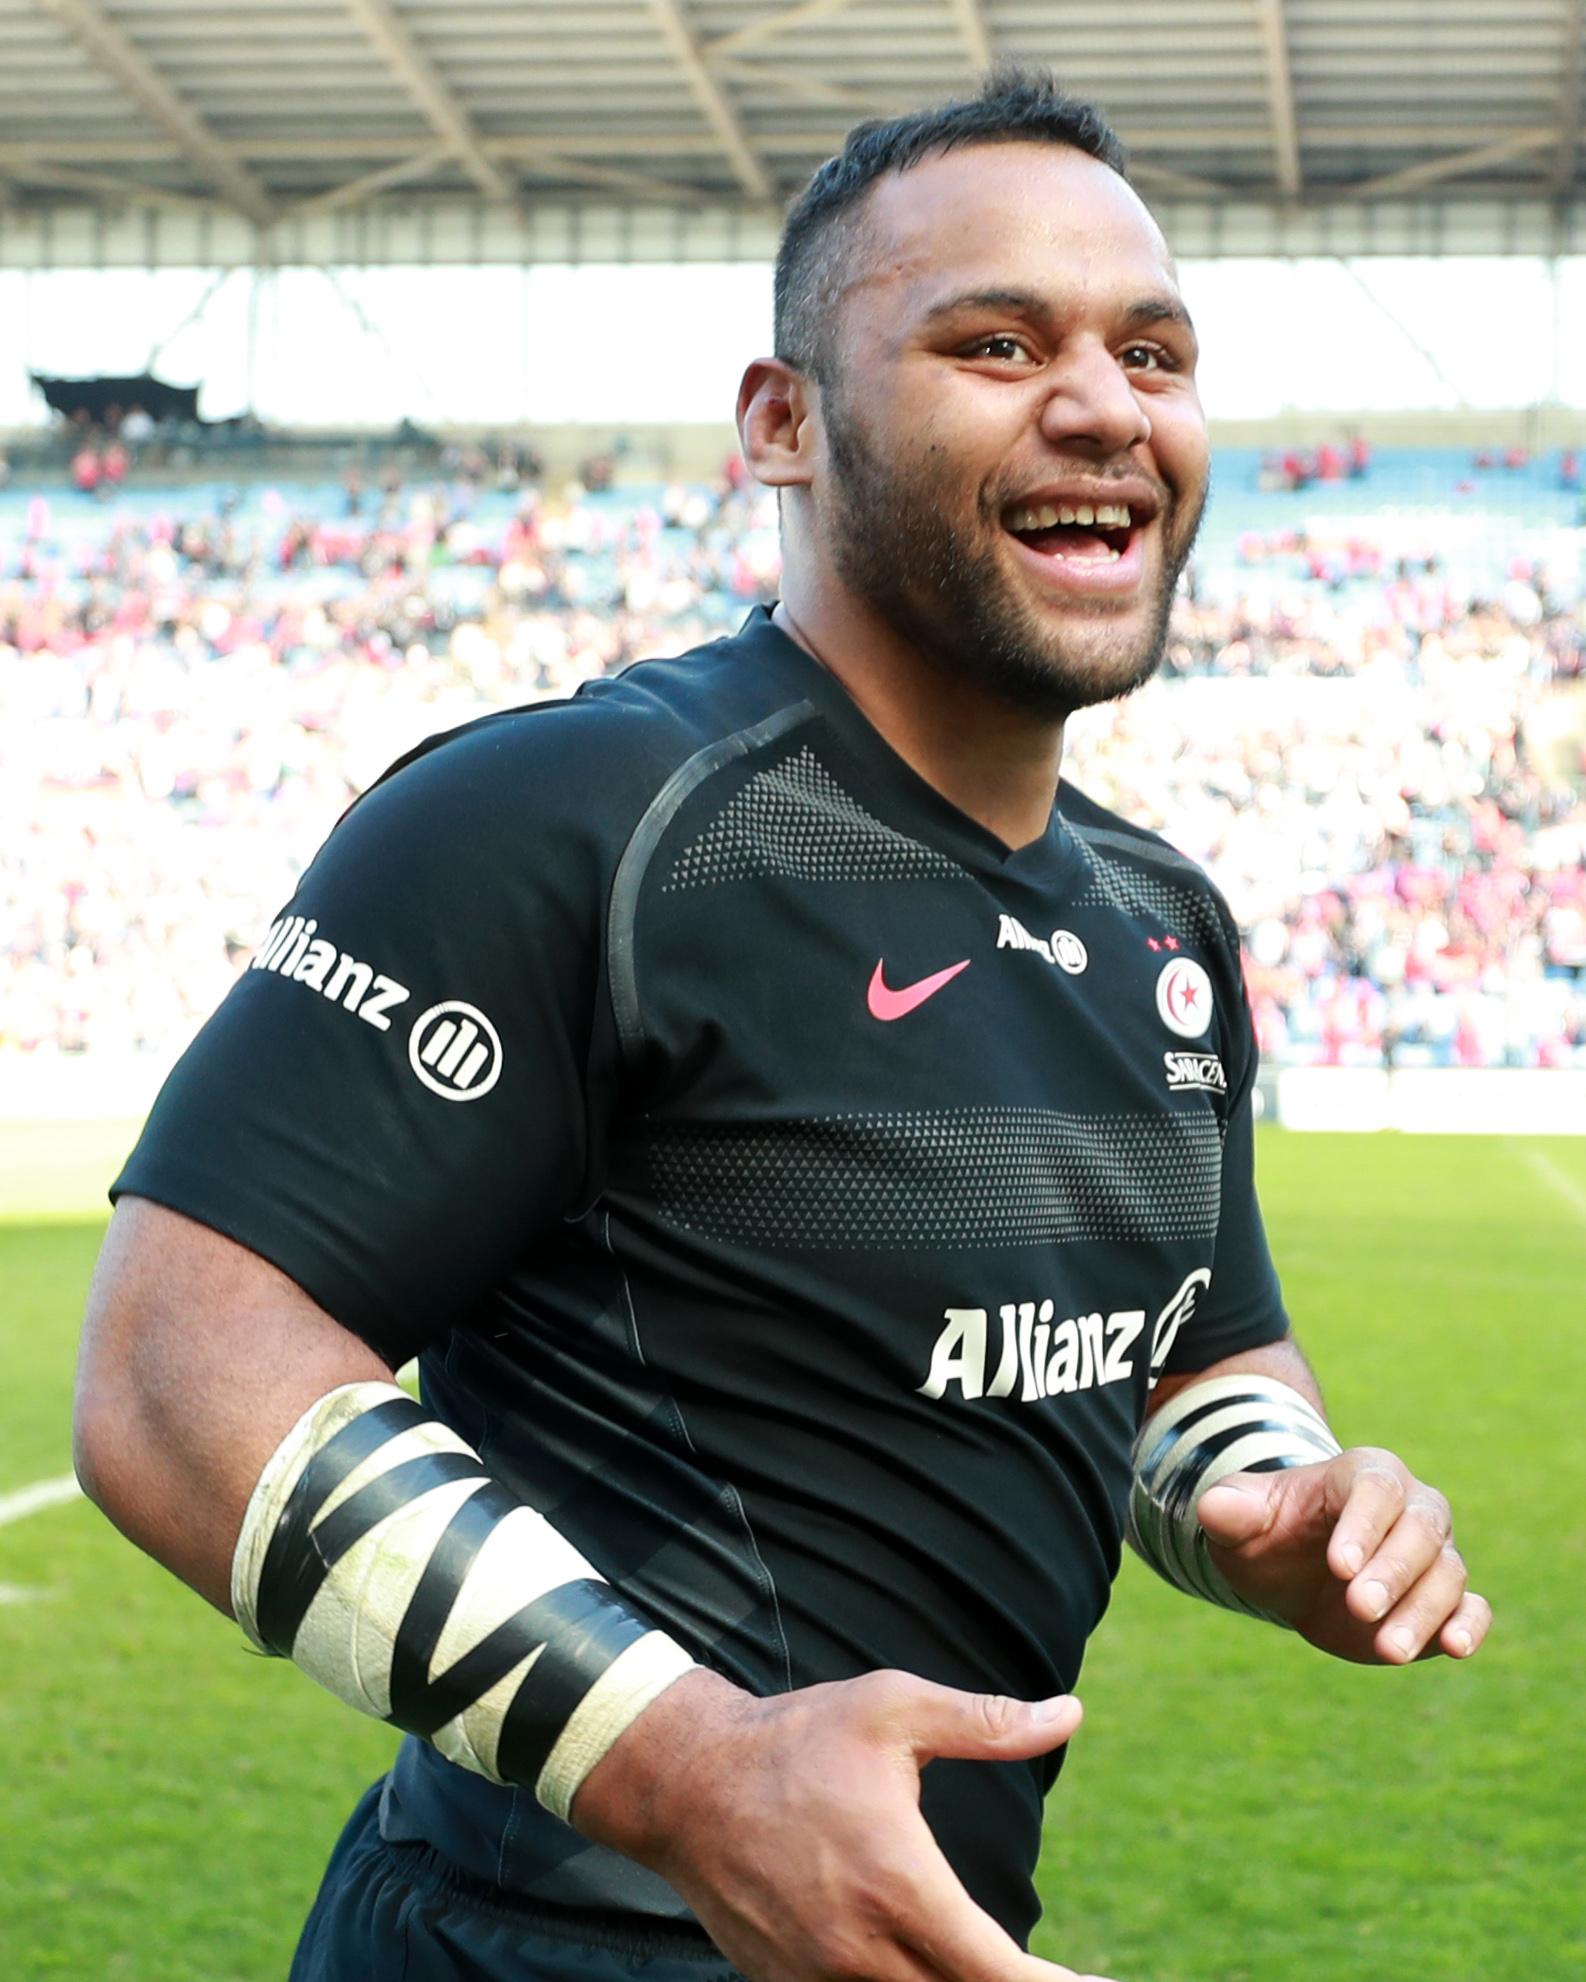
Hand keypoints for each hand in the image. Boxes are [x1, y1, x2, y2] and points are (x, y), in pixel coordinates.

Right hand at [572, 1666, 1119, 1981]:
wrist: (687, 1782)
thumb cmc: (798, 1738)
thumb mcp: (895, 1709)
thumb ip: (987, 1722)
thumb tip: (1071, 1715)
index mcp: (901, 1886)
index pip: (1001, 1975)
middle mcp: (863, 1952)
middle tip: (1061, 1980)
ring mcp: (821, 1980)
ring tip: (995, 1971)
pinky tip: (927, 1968)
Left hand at [1195, 1446, 1492, 1664]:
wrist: (1292, 1569)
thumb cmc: (1268, 1533)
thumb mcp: (1240, 1520)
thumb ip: (1230, 1509)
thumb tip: (1213, 1508)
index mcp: (1363, 1474)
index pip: (1375, 1490)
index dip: (1363, 1526)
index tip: (1337, 1566)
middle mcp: (1411, 1507)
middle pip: (1420, 1531)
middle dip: (1393, 1572)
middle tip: (1358, 1608)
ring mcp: (1434, 1554)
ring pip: (1446, 1574)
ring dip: (1422, 1612)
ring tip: (1388, 1650)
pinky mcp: (1445, 1601)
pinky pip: (1472, 1607)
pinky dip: (1470, 1625)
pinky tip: (1454, 1648)